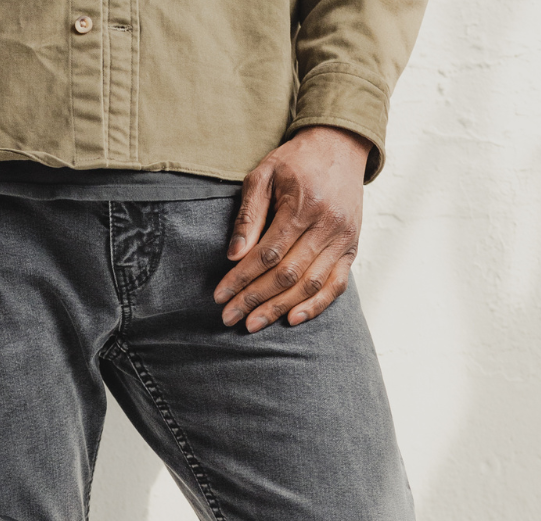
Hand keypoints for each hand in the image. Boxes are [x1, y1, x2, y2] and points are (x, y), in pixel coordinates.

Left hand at [213, 126, 372, 331]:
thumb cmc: (295, 162)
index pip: (267, 254)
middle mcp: (328, 225)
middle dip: (254, 299)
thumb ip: (248, 215)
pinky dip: (316, 306)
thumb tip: (233, 255)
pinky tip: (292, 319)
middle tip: (229, 317)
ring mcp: (344, 239)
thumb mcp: (264, 175)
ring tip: (252, 324)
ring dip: (279, 308)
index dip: (241, 278)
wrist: (340, 146)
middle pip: (287, 274)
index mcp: (304, 205)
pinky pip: (336, 285)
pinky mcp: (352, 248)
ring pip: (310, 284)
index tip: (220, 296)